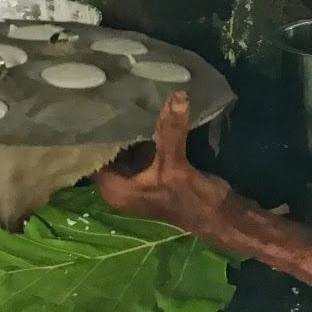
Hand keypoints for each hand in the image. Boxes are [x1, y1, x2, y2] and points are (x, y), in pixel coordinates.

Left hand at [95, 91, 229, 229]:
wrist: (218, 216)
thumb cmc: (190, 200)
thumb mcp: (176, 165)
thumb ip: (171, 132)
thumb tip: (176, 96)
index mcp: (114, 190)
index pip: (93, 156)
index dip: (95, 132)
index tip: (94, 103)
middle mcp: (120, 186)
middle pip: (110, 149)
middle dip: (114, 125)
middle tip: (111, 94)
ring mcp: (137, 179)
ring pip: (127, 147)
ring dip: (130, 128)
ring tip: (126, 96)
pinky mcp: (152, 172)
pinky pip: (141, 148)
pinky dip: (144, 134)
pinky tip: (146, 111)